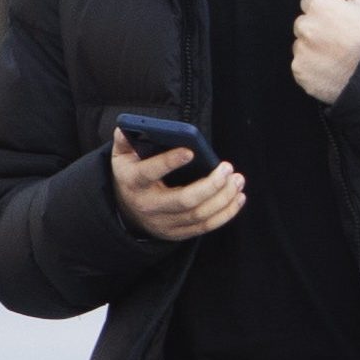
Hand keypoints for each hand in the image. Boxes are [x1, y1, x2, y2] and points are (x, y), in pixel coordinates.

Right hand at [112, 129, 243, 242]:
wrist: (127, 211)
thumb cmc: (132, 176)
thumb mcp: (122, 157)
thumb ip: (125, 141)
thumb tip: (125, 127)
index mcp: (134, 182)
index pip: (149, 173)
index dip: (169, 162)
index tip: (190, 151)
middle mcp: (149, 205)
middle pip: (184, 200)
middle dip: (211, 185)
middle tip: (228, 168)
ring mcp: (164, 223)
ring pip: (199, 215)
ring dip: (224, 197)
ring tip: (238, 179)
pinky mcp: (178, 233)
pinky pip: (206, 226)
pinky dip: (226, 213)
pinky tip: (238, 197)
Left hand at [291, 0, 359, 103]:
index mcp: (319, 6)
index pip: (310, 2)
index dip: (325, 11)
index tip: (337, 21)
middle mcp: (305, 26)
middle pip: (304, 23)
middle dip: (316, 29)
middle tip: (337, 40)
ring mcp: (301, 50)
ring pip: (302, 45)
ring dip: (313, 49)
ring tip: (335, 57)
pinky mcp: (299, 71)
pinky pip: (301, 66)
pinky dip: (312, 68)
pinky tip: (330, 69)